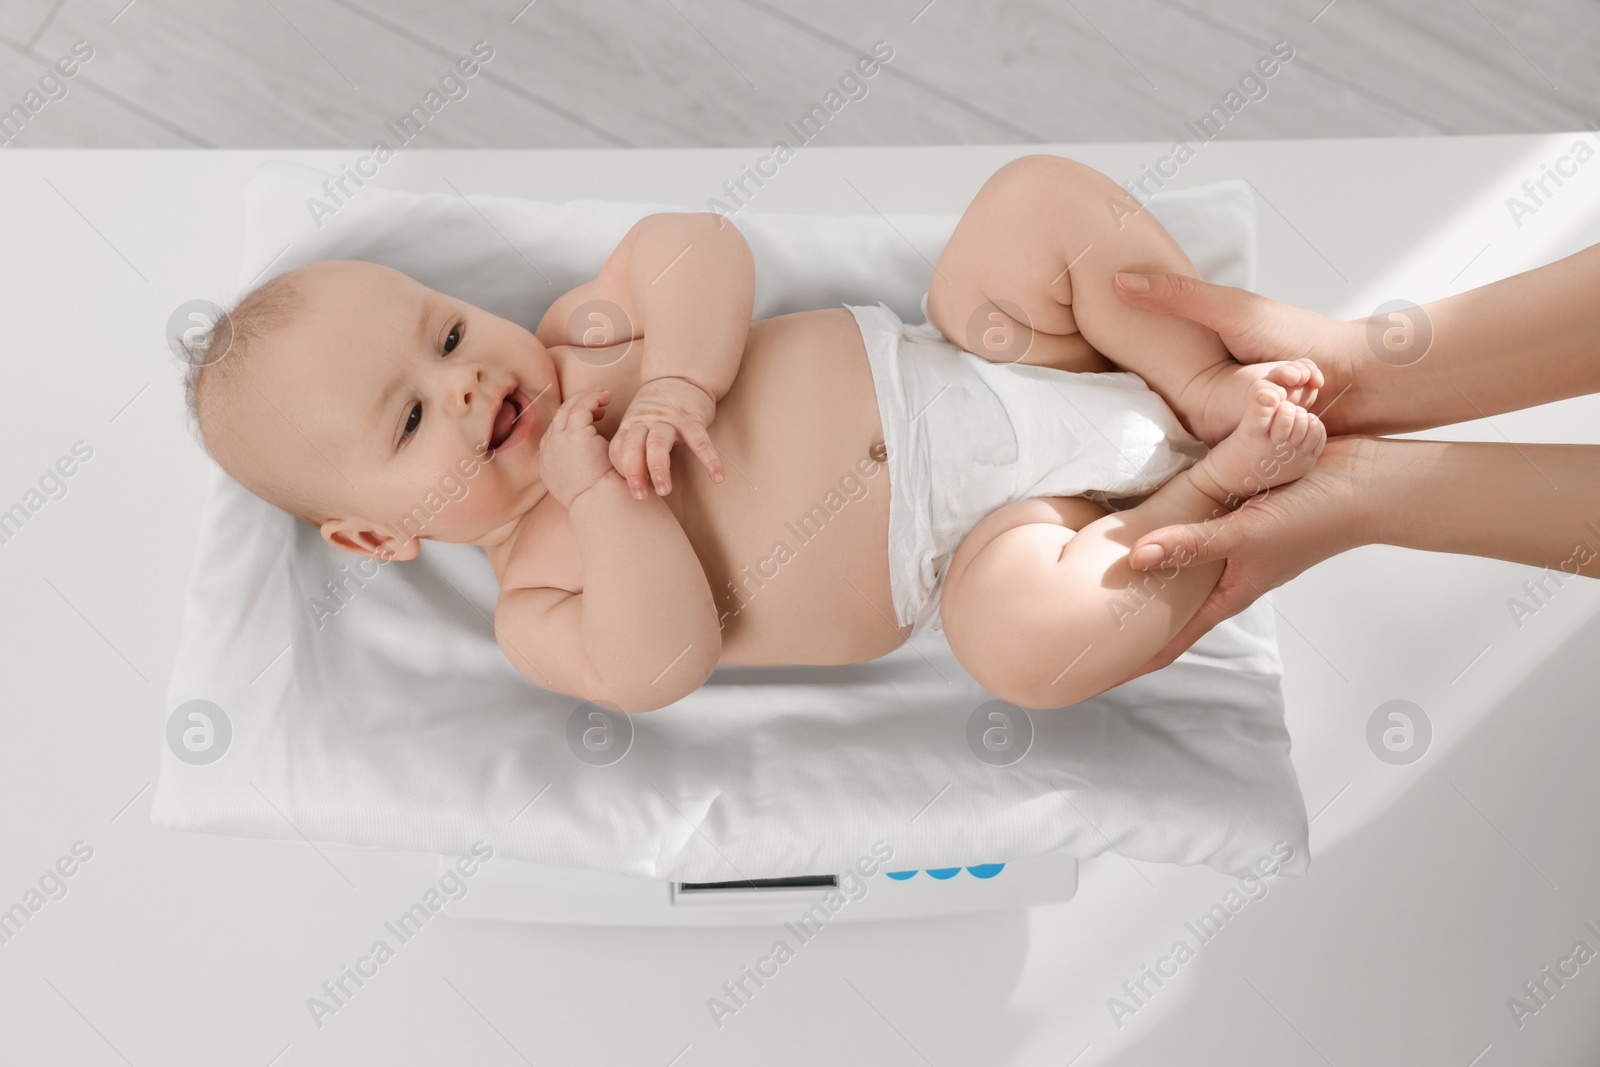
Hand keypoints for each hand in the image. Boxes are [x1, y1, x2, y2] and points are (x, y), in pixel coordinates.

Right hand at [539, 388, 617, 507]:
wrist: (599, 502)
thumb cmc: (598, 498)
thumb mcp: (579, 484)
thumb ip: (577, 469)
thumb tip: (587, 462)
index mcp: (547, 463)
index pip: (553, 433)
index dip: (570, 422)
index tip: (589, 418)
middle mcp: (548, 450)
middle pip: (558, 417)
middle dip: (576, 405)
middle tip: (596, 400)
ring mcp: (557, 441)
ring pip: (567, 409)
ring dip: (585, 398)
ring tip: (603, 396)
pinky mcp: (573, 434)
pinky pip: (580, 407)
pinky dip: (592, 398)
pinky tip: (605, 397)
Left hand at [609, 375, 724, 497]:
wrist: (681, 376)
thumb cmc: (658, 408)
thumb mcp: (639, 421)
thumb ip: (633, 445)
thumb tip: (633, 482)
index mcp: (631, 424)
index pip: (619, 448)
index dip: (621, 470)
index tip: (629, 490)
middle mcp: (646, 420)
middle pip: (634, 446)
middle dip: (634, 472)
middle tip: (640, 496)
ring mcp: (669, 418)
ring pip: (658, 444)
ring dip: (659, 469)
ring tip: (664, 490)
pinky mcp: (692, 418)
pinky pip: (700, 441)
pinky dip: (709, 459)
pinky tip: (718, 476)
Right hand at [1113, 272, 1363, 433]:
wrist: (1361, 376)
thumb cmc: (1298, 335)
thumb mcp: (1232, 309)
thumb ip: (1178, 297)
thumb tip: (1117, 281)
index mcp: (1203, 364)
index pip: (1169, 376)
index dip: (1180, 374)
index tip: (1222, 364)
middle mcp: (1218, 396)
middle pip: (1201, 410)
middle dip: (1240, 396)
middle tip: (1276, 376)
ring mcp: (1239, 424)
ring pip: (1229, 432)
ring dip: (1261, 416)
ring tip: (1295, 394)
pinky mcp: (1259, 450)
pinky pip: (1251, 451)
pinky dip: (1270, 438)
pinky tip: (1290, 424)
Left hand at [1121, 435, 1375, 678]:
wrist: (1364, 483)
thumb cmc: (1314, 520)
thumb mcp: (1246, 535)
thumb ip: (1192, 544)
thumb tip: (1135, 558)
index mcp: (1229, 593)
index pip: (1174, 638)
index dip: (1138, 659)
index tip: (1099, 676)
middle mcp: (1227, 572)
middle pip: (1169, 603)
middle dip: (1132, 615)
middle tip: (1086, 625)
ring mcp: (1233, 542)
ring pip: (1179, 561)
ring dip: (1148, 566)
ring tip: (1098, 569)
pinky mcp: (1238, 510)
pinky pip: (1195, 521)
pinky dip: (1170, 522)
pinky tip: (1142, 510)